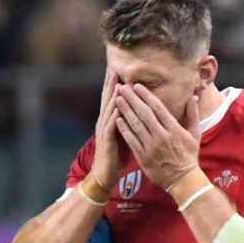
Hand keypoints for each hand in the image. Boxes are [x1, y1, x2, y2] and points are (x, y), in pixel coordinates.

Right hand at [90, 70, 130, 188]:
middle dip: (110, 84)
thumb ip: (129, 122)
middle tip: (113, 69)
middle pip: (107, 100)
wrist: (105, 174)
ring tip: (117, 84)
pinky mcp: (106, 142)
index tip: (119, 70)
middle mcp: (104, 123)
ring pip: (108, 111)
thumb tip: (139, 111)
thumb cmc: (116, 155)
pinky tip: (118, 108)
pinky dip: (114, 116)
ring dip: (112, 98)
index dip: (114, 84)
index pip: (112, 99)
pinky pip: (110, 127)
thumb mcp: (124, 135)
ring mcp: (104, 132)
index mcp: (110, 121)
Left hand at [114, 84, 200, 190]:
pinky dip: (124, 129)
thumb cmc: (189, 156)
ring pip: (135, 125)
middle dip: (132, 99)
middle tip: (121, 88)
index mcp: (173, 128)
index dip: (145, 95)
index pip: (157, 107)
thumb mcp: (195, 134)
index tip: (136, 86)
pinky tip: (117, 120)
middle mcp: (161, 135)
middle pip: (144, 113)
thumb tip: (193, 98)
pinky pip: (131, 140)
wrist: (182, 180)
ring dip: (125, 111)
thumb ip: (193, 115)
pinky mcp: (143, 157)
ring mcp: (151, 146)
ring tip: (117, 99)